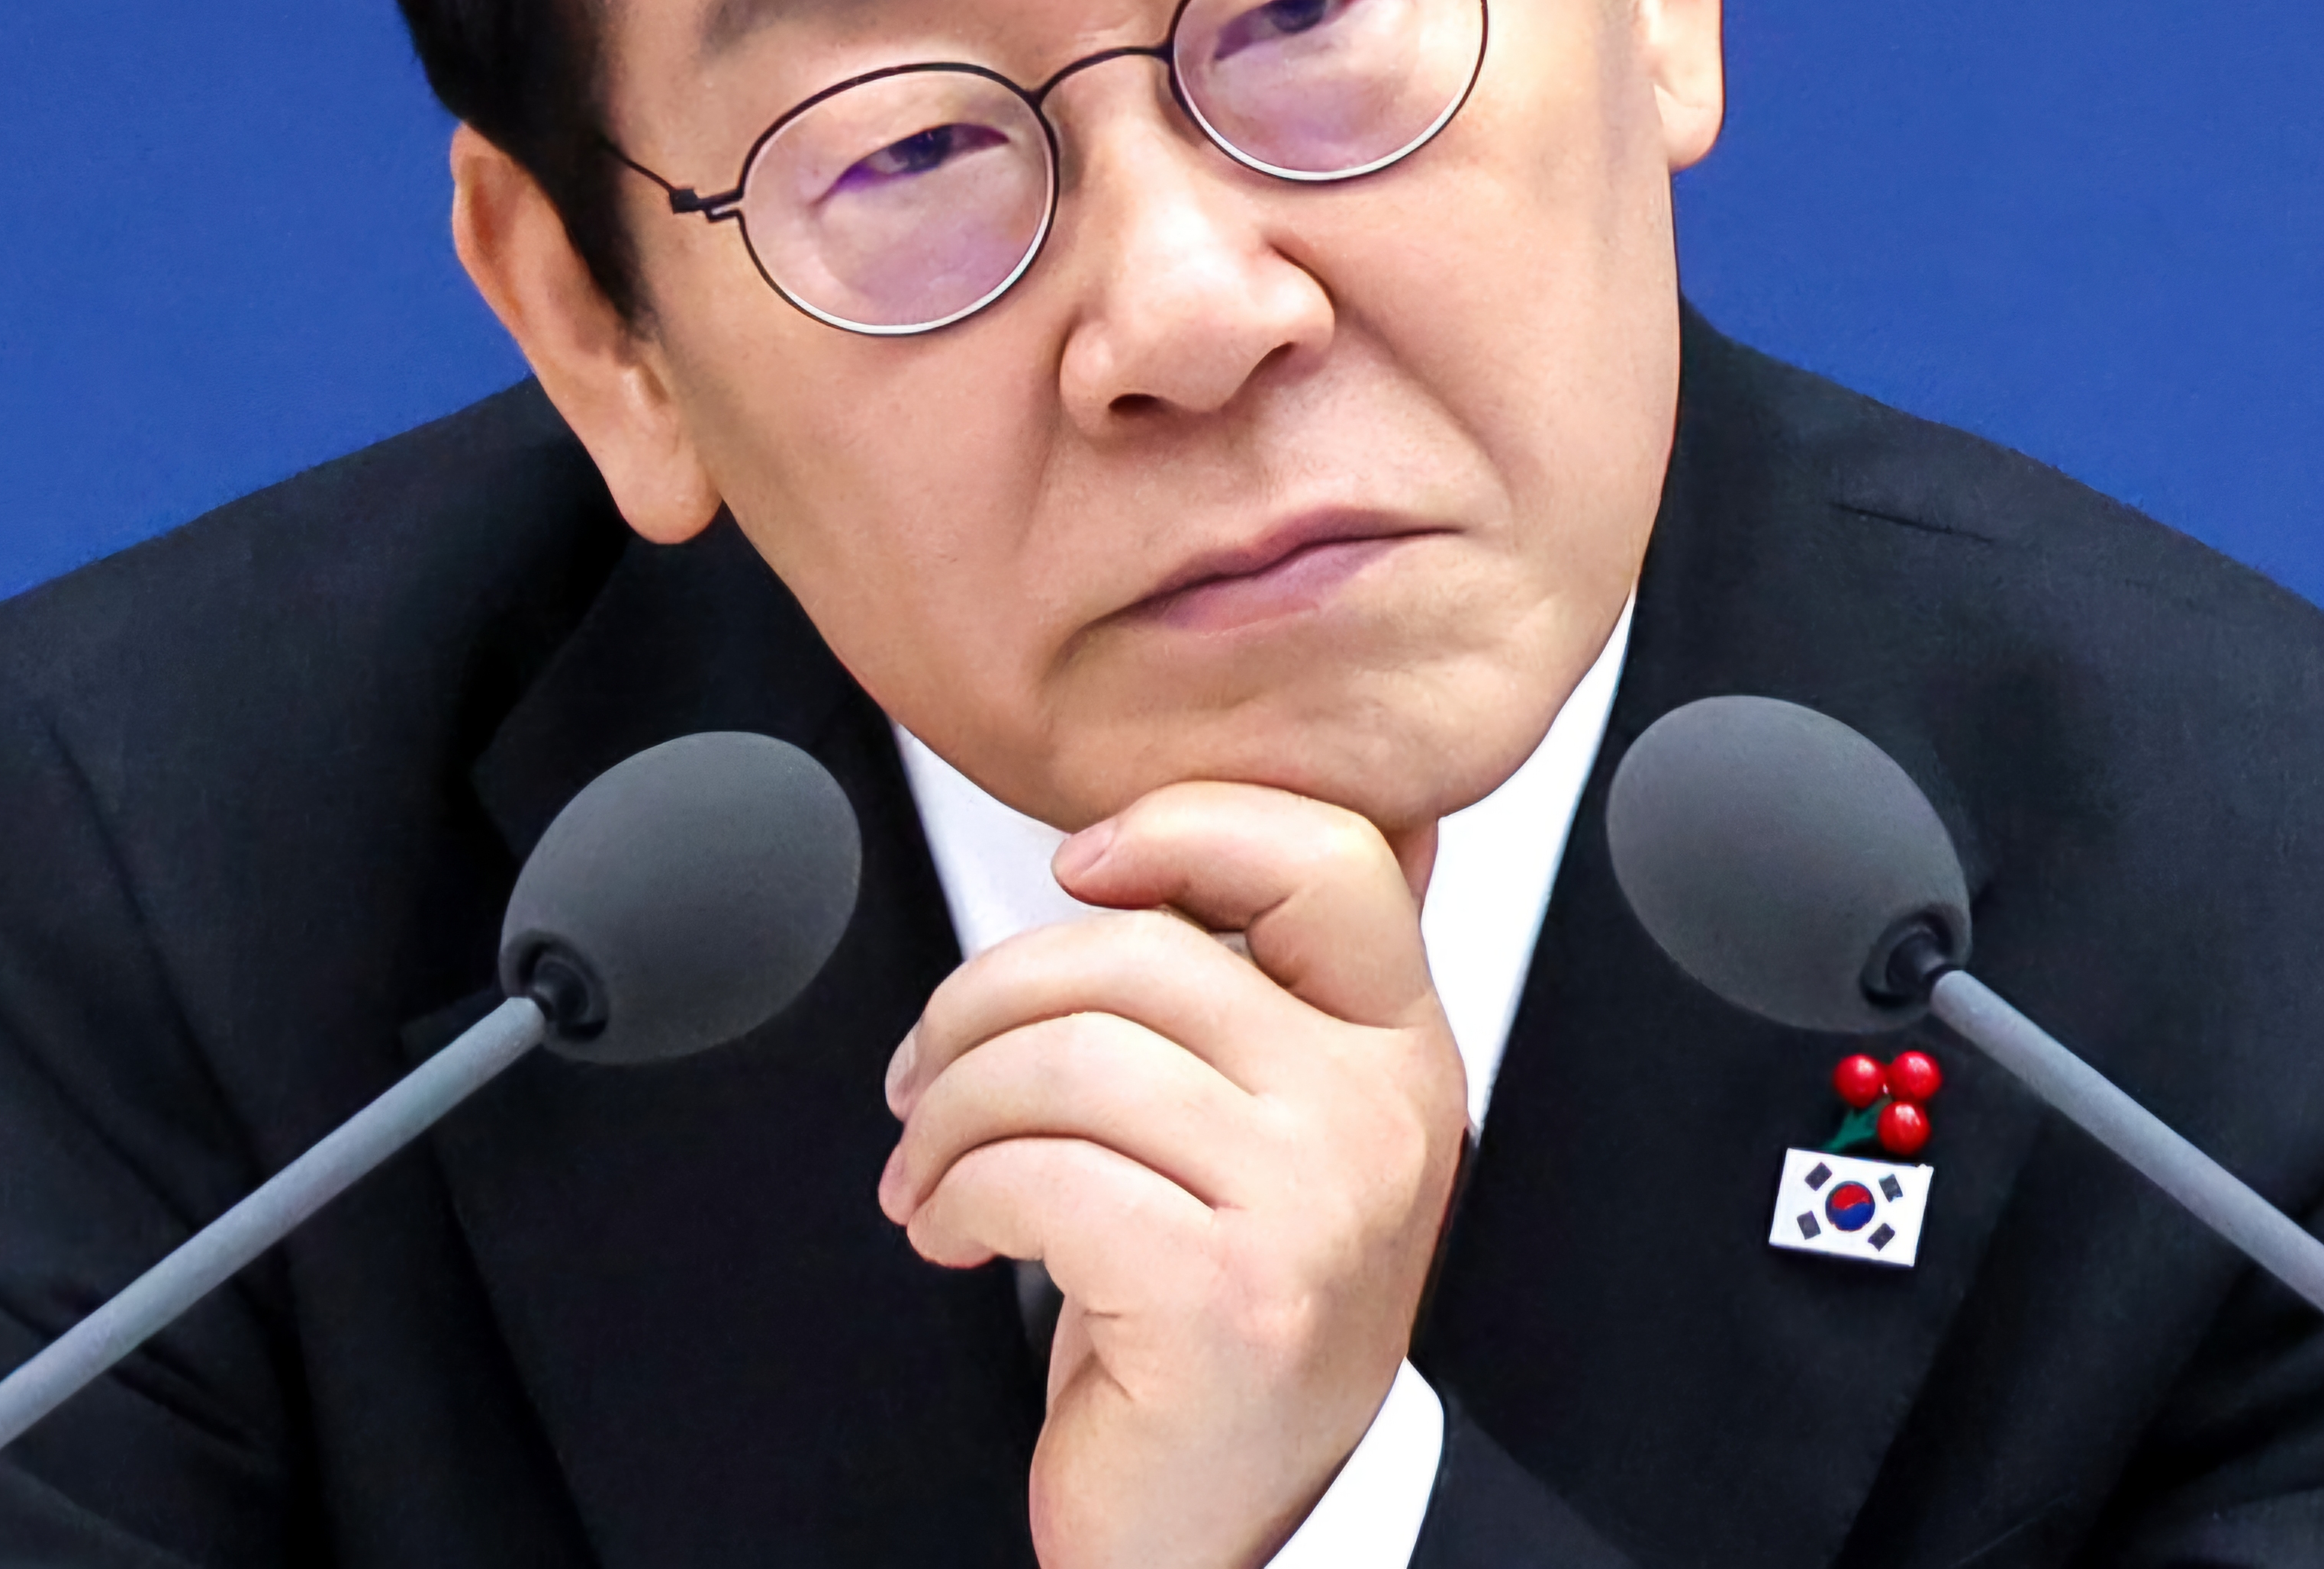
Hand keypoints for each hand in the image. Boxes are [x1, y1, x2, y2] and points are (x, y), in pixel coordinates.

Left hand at [877, 782, 1467, 1568]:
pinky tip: (950, 1232)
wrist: (1241, 1521)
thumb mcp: (1266, 1129)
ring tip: (928, 1170)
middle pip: (1139, 954)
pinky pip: (1038, 1177)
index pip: (1326, 854)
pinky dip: (955, 1197)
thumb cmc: (1221, 1315)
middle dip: (981, 1004)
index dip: (1185, 824)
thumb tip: (1123, 858)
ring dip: (949, 1113)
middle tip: (928, 1075)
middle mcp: (1377, 1113)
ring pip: (1069, 1060)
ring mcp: (1316, 1204)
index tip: (1080, 865)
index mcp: (1395, 1045)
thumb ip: (1239, 993)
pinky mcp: (1229, 1296)